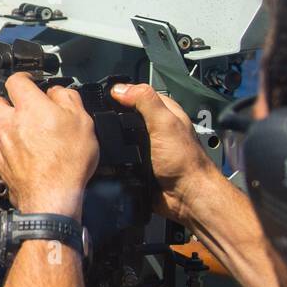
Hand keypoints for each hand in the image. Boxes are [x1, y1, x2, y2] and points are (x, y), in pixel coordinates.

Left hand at [0, 73, 97, 220]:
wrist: (53, 197)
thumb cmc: (67, 163)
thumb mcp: (83, 122)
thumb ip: (68, 99)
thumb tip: (58, 92)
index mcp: (29, 108)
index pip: (15, 80)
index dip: (23, 78)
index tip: (29, 82)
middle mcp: (8, 124)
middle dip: (1, 100)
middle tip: (15, 106)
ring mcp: (0, 145)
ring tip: (15, 130)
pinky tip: (11, 151)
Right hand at [109, 83, 220, 226]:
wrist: (186, 197)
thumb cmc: (186, 163)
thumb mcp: (165, 123)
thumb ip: (145, 101)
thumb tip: (121, 89)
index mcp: (165, 112)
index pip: (139, 93)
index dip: (122, 92)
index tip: (105, 94)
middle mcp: (156, 128)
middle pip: (128, 115)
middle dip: (114, 117)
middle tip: (100, 117)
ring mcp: (147, 147)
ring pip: (122, 137)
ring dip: (113, 139)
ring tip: (104, 137)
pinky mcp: (140, 164)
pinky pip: (122, 157)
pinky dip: (115, 157)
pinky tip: (111, 157)